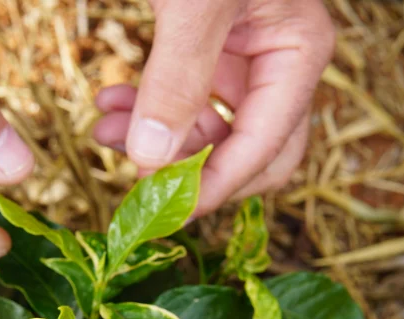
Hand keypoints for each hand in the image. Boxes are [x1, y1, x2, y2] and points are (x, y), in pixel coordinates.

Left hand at [92, 0, 334, 216]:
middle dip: (190, 171)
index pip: (263, 146)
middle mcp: (281, 61)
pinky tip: (109, 102)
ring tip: (103, 132)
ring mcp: (247, 55)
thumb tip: (152, 159)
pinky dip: (148, 106)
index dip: (215, 186)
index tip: (167, 213)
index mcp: (299, 52)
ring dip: (156, 139)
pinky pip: (186, 97)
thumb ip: (177, 78)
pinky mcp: (212, 46)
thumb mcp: (195, 4)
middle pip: (249, 152)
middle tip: (140, 186)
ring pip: (208, 128)